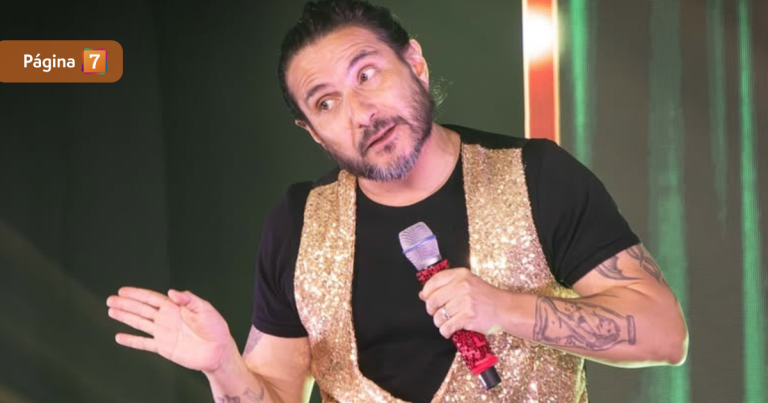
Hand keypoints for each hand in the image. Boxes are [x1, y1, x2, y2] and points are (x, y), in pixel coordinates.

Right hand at [106, 287, 234, 372]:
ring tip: (110, 311)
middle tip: (110, 299)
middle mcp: (166, 318)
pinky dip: (132, 341)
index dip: (137, 294)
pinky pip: (144, 343)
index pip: (151, 298)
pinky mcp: (164, 347)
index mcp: (175, 307)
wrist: (218, 350)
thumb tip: (171, 292)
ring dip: (125, 317)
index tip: (122, 290)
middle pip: (142, 309)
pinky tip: (119, 337)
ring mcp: (163, 333)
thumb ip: (188, 300)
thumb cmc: (215, 327)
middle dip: (126, 304)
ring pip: (140, 323)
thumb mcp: (204, 309)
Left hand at [419, 268, 509, 337]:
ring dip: (440, 322)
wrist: (505, 309)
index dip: (427, 292)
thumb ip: (446, 285)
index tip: (427, 299)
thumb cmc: (486, 297)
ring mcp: (465, 302)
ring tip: (448, 322)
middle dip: (431, 310)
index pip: (433, 282)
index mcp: (461, 275)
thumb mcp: (468, 283)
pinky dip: (445, 331)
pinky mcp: (468, 317)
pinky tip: (450, 330)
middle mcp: (462, 286)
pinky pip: (447, 327)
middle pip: (433, 300)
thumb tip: (423, 294)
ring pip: (438, 316)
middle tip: (437, 313)